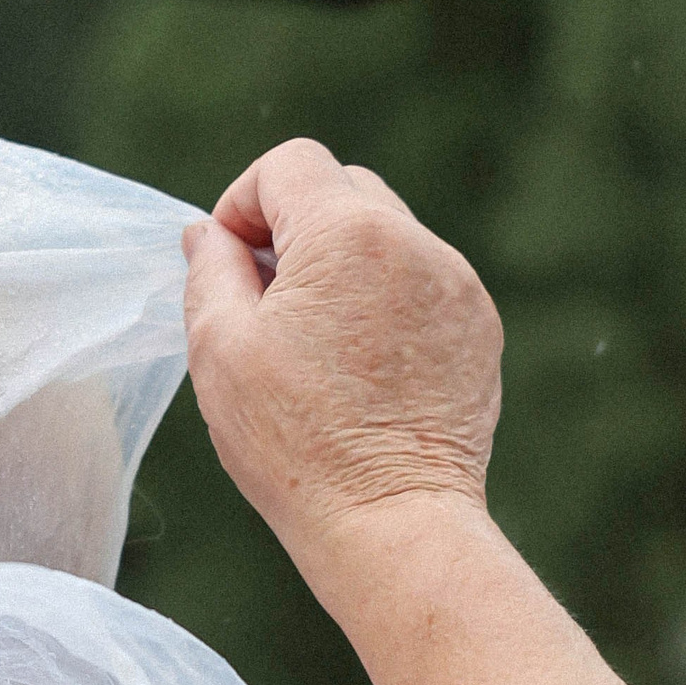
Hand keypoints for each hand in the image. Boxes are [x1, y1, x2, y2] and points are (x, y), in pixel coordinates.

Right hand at [181, 139, 502, 559]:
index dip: (245, 202)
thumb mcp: (220, 348)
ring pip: (385, 234)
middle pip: (342, 189)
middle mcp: (413, 242)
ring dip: (342, 264)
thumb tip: (208, 233)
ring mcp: (455, 283)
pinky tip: (360, 366)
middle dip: (295, 227)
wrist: (392, 520)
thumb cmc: (295, 442)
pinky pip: (420, 280)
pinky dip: (384, 300)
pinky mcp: (477, 325)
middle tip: (267, 300)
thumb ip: (210, 269)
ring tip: (315, 341)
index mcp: (347, 234)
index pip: (289, 164)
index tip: (230, 261)